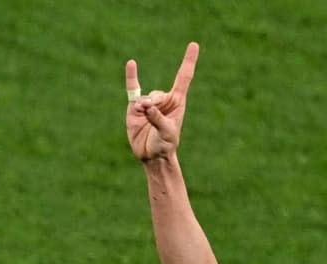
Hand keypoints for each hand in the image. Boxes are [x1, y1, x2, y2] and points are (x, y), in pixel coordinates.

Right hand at [125, 43, 198, 161]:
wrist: (152, 155)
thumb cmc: (165, 145)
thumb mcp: (166, 133)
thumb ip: (157, 119)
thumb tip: (145, 106)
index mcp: (177, 102)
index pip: (184, 77)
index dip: (188, 61)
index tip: (194, 45)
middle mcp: (164, 100)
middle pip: (158, 93)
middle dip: (153, 102)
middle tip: (148, 111)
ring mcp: (148, 103)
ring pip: (144, 97)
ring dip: (142, 106)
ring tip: (142, 116)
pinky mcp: (134, 108)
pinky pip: (132, 89)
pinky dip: (131, 76)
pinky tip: (132, 64)